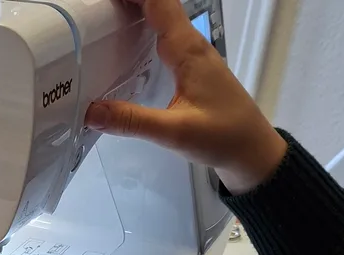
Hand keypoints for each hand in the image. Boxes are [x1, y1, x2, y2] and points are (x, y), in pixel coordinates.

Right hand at [84, 0, 286, 194]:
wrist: (253, 151)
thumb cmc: (223, 137)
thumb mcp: (174, 133)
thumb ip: (132, 121)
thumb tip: (90, 112)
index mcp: (188, 52)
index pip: (159, 4)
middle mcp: (192, 46)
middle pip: (159, 5)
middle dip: (129, 2)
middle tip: (96, 8)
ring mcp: (194, 55)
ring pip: (163, 18)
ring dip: (137, 10)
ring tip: (105, 16)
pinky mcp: (192, 66)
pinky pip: (166, 35)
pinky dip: (145, 28)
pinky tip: (128, 42)